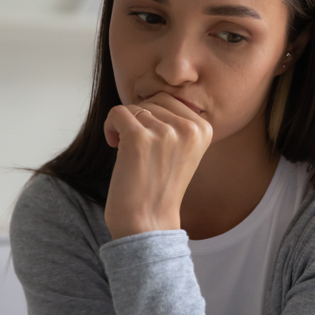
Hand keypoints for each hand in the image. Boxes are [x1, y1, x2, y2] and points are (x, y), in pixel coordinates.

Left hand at [103, 92, 212, 239]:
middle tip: (138, 147)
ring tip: (128, 151)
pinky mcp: (139, 139)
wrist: (148, 223)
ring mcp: (165, 133)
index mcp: (204, 129)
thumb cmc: (160, 186)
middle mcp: (189, 128)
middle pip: (152, 100)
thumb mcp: (183, 150)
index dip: (154, 117)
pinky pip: (117, 113)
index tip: (152, 142)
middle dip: (140, 119)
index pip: (171, 99)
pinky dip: (110, 127)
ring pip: (134, 107)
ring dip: (124, 126)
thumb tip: (154, 92)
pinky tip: (115, 147)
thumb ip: (177, 122)